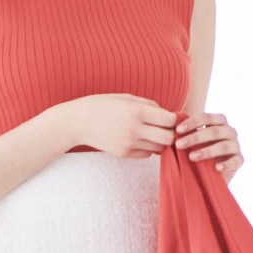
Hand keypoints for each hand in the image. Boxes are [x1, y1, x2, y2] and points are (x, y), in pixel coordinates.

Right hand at [64, 94, 178, 158]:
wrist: (79, 122)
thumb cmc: (104, 105)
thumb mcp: (127, 98)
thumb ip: (149, 105)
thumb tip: (168, 115)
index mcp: (137, 111)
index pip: (170, 120)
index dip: (173, 119)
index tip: (168, 118)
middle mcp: (135, 129)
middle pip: (168, 138)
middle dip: (170, 134)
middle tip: (164, 129)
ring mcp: (129, 143)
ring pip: (158, 149)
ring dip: (159, 142)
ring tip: (150, 133)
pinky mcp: (124, 154)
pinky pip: (146, 154)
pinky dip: (147, 148)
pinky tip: (138, 139)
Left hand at [174, 111, 243, 185]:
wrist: (212, 173)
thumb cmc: (199, 151)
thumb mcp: (192, 141)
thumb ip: (185, 133)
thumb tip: (168, 128)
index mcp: (219, 122)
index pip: (206, 117)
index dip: (192, 122)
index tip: (177, 130)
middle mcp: (230, 131)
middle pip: (214, 131)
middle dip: (195, 137)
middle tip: (179, 145)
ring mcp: (236, 145)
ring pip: (223, 146)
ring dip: (207, 151)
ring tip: (191, 157)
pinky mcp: (240, 160)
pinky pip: (235, 161)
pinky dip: (226, 164)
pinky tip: (216, 168)